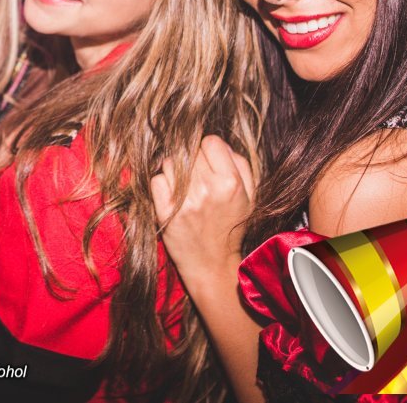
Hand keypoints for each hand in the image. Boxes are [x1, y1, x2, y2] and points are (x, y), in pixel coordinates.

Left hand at [150, 135, 253, 282]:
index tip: (208, 163)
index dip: (208, 150)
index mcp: (231, 183)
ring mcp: (185, 201)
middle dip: (192, 161)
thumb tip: (219, 143)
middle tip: (196, 179)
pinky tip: (173, 198)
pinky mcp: (166, 212)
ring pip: (170, 163)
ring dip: (175, 172)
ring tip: (185, 189)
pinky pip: (156, 180)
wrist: (212, 265)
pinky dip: (162, 185)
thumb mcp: (249, 196)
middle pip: (189, 151)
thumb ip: (240, 164)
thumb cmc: (231, 226)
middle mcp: (208, 189)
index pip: (210, 142)